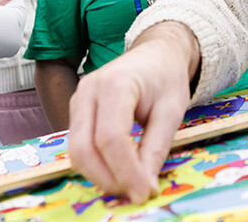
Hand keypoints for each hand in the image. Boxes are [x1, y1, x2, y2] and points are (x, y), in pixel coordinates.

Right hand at [67, 21, 198, 203]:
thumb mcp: (171, 112)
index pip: (111, 138)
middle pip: (84, 148)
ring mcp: (78, 100)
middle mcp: (88, 90)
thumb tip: (144, 188)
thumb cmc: (166, 79)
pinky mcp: (77, 111)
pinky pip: (79, 146)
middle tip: (136, 193)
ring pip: (76, 151)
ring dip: (100, 176)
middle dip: (108, 178)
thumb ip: (155, 149)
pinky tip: (118, 172)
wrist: (156, 54)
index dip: (126, 171)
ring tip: (130, 185)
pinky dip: (96, 165)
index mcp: (115, 84)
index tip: (144, 192)